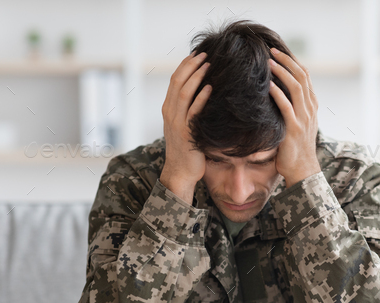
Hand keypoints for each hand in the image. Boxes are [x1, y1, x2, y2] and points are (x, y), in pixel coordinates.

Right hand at [160, 51, 211, 203]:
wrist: (181, 172)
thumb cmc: (186, 148)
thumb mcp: (182, 125)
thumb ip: (187, 109)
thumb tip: (202, 91)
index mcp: (168, 109)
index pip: (174, 80)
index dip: (185, 65)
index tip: (197, 54)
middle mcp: (170, 114)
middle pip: (177, 82)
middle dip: (191, 65)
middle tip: (205, 54)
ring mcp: (177, 123)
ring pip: (184, 93)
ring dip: (196, 77)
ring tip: (208, 65)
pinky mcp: (187, 134)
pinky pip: (194, 112)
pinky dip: (202, 98)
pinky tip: (210, 87)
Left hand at [268, 47, 320, 187]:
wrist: (302, 170)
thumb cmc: (294, 149)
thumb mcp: (296, 125)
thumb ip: (291, 110)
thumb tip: (275, 96)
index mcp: (311, 106)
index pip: (305, 77)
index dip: (293, 62)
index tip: (280, 52)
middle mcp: (310, 109)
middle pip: (302, 77)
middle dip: (287, 61)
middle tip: (272, 51)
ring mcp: (304, 118)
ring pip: (296, 87)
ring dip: (282, 72)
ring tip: (269, 62)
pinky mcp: (294, 129)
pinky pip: (286, 107)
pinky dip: (278, 94)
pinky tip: (268, 85)